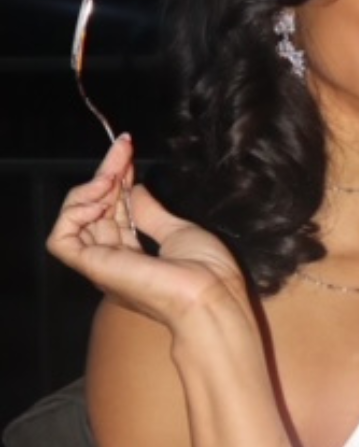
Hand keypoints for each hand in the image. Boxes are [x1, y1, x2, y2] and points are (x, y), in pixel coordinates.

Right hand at [47, 135, 250, 328]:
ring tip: (112, 176)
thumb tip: (135, 190)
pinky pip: (61, 239)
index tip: (128, 154)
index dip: (117, 183)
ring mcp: (102, 267)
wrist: (210, 298)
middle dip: (106, 175)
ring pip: (75, 221)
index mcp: (135, 259)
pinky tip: (99, 196)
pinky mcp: (92, 268)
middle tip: (123, 149)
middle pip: (96, 212)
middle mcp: (114, 264)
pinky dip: (73, 213)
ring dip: (90, 190)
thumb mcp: (177, 231)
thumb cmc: (205, 272)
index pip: (113, 213)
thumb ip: (151, 213)